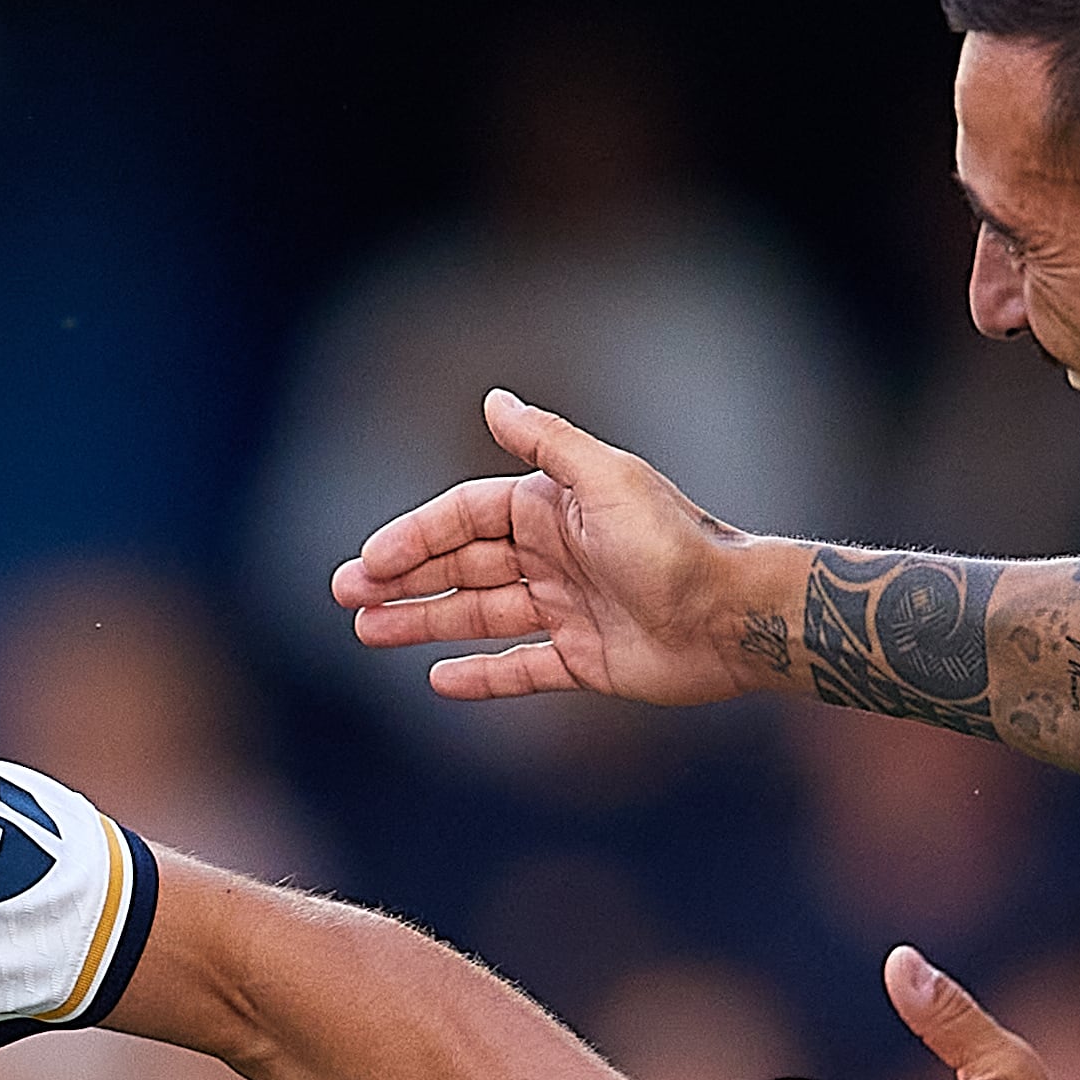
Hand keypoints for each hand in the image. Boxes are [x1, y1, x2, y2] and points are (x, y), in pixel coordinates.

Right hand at [332, 390, 784, 705]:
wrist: (732, 616)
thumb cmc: (674, 543)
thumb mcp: (606, 480)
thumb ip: (546, 443)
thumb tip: (492, 399)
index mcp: (551, 509)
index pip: (464, 518)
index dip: (413, 538)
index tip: (370, 563)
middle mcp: (553, 556)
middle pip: (462, 567)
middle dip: (403, 581)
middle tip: (348, 601)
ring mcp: (566, 610)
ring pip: (480, 616)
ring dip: (425, 624)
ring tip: (370, 635)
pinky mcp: (585, 660)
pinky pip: (521, 669)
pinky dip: (481, 677)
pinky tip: (439, 680)